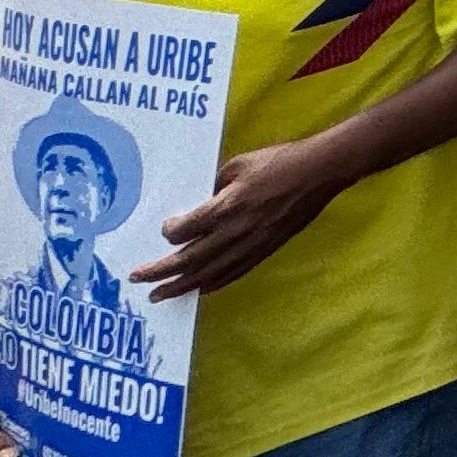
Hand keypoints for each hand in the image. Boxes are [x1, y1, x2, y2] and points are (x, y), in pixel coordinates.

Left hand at [135, 137, 350, 298]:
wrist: (319, 173)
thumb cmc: (280, 161)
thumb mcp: (240, 164)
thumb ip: (217, 185)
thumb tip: (204, 200)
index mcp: (226, 206)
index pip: (185, 229)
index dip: (170, 231)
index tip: (166, 228)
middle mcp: (233, 232)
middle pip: (188, 259)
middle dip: (159, 271)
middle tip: (137, 278)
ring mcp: (250, 245)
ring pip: (207, 274)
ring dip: (180, 286)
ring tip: (159, 295)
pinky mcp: (264, 251)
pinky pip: (232, 274)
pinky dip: (212, 284)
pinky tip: (199, 289)